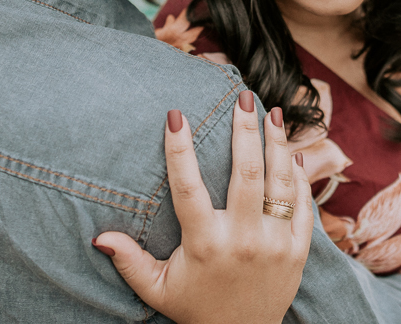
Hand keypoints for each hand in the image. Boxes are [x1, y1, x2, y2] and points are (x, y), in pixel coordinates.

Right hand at [93, 91, 312, 323]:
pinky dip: (297, 176)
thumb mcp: (158, 289)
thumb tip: (99, 238)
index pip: (188, 187)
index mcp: (205, 244)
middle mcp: (243, 239)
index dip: (179, 149)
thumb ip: (130, 262)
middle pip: (246, 172)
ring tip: (272, 112)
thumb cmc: (197, 310)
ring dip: (276, 142)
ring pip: (278, 181)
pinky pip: (301, 204)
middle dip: (245, 129)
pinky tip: (291, 152)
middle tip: (242, 97)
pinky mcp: (298, 250)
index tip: (175, 115)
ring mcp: (275, 243)